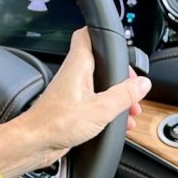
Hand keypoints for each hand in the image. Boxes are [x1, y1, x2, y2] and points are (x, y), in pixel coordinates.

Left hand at [0, 28, 150, 177]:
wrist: (35, 143)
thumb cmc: (57, 123)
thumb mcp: (100, 109)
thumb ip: (123, 95)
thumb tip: (142, 84)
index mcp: (78, 65)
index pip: (87, 34)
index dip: (103, 35)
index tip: (120, 44)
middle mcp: (74, 74)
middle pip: (101, 64)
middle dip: (120, 76)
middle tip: (132, 88)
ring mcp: (72, 90)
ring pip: (99, 85)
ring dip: (116, 96)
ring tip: (129, 110)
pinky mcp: (71, 107)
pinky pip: (94, 102)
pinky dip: (107, 109)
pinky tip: (116, 123)